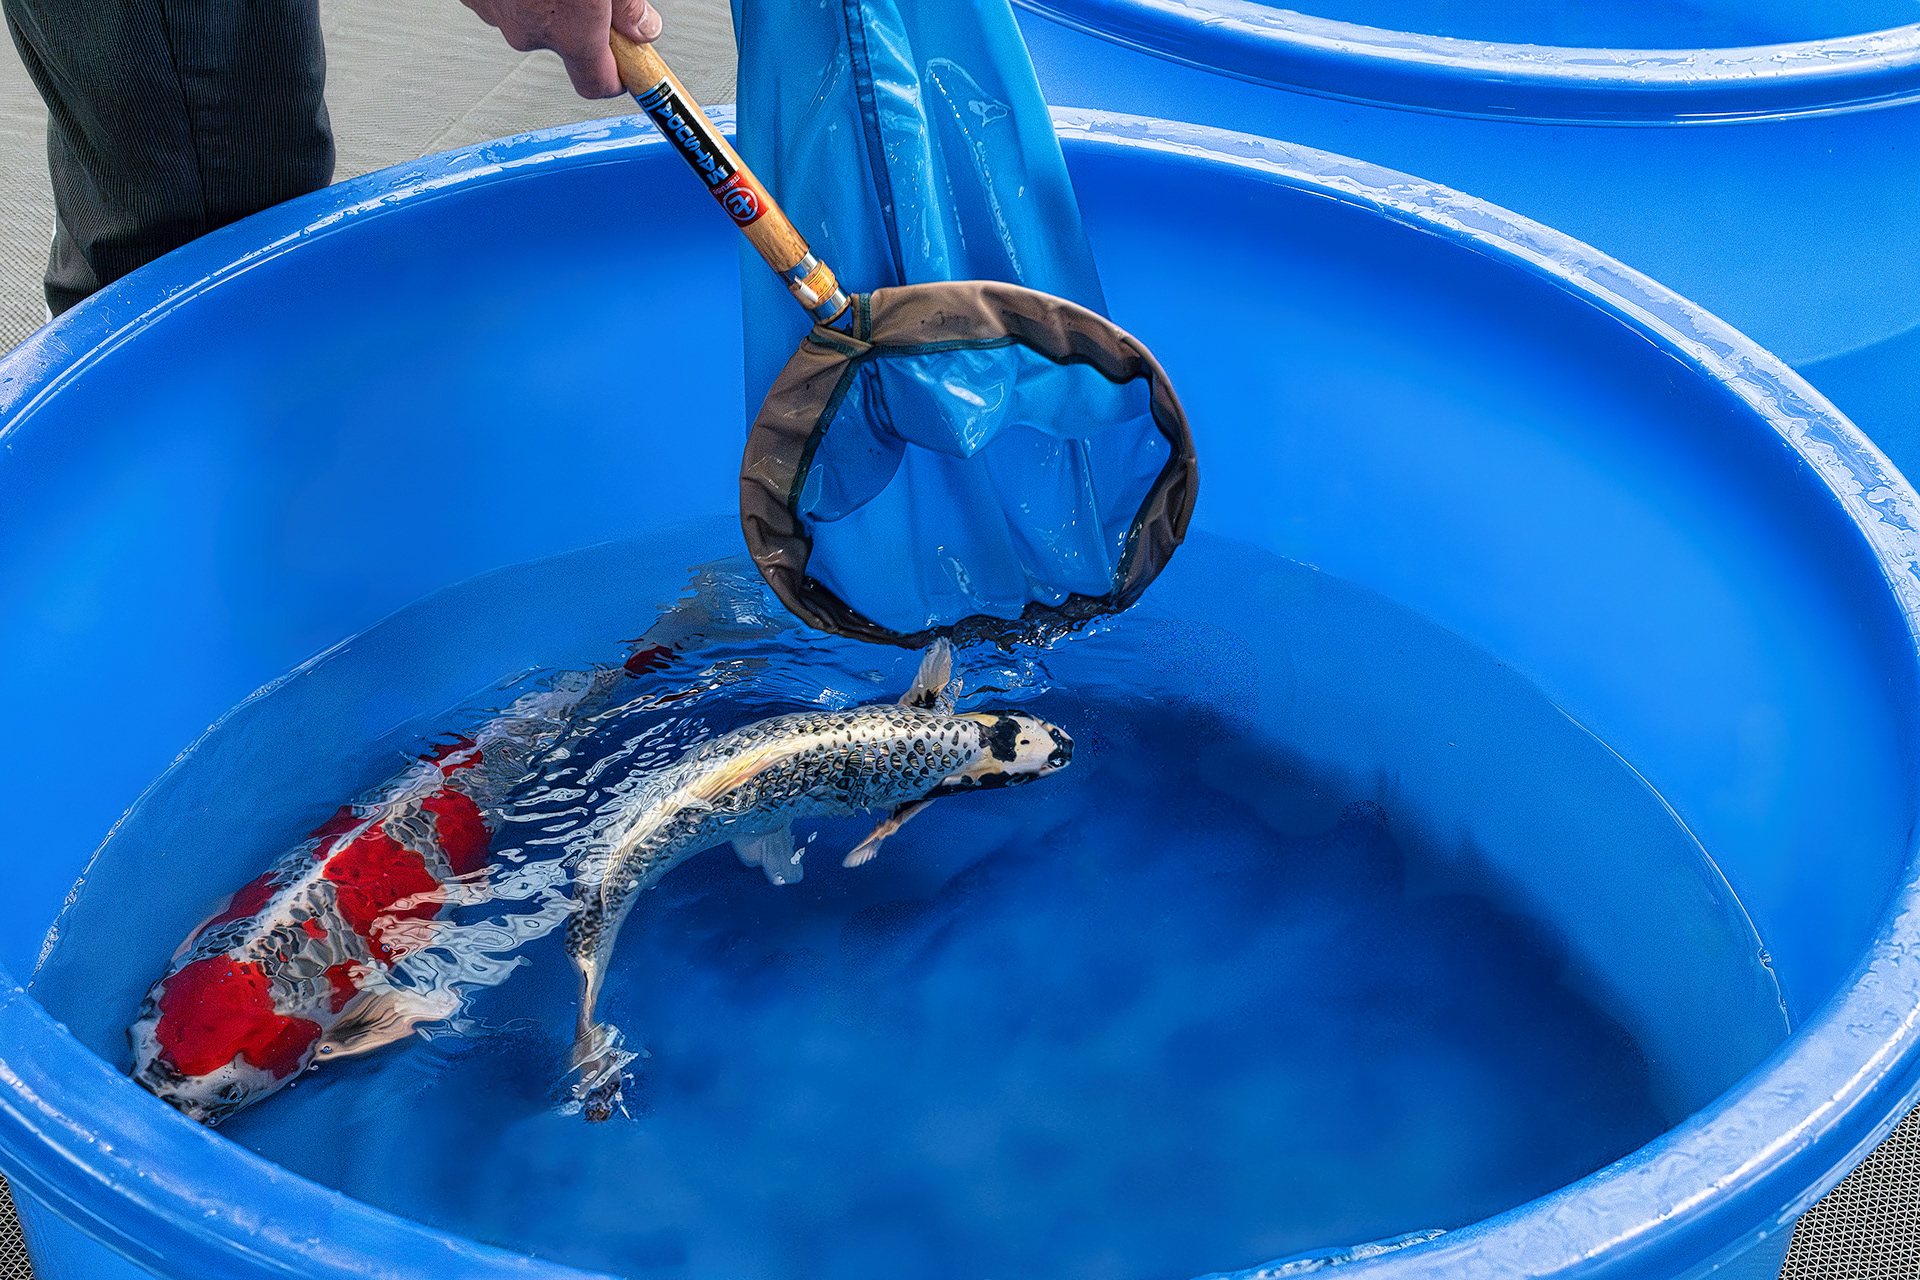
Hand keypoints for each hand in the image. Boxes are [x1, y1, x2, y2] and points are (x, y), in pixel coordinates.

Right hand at [458, 0, 662, 98]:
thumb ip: (629, 4)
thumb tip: (644, 27)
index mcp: (571, 32)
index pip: (597, 83)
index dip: (618, 75)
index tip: (629, 66)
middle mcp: (529, 31)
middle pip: (565, 42)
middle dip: (582, 20)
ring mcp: (496, 12)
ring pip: (532, 16)